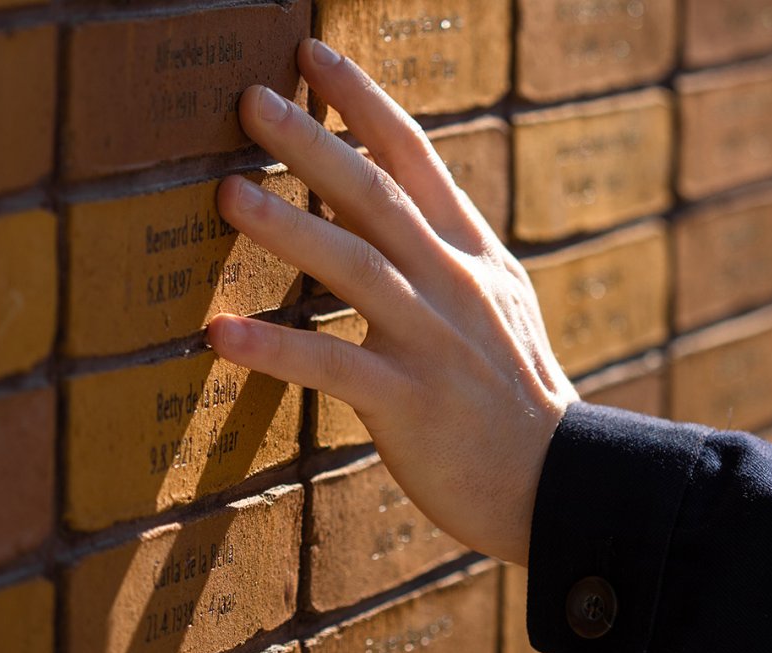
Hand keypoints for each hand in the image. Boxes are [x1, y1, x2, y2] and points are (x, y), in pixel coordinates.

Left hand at [207, 38, 578, 564]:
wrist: (553, 477)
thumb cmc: (511, 387)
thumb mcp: (496, 296)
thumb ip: (446, 245)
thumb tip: (393, 197)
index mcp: (469, 250)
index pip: (415, 156)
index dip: (362, 103)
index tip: (312, 56)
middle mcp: (451, 280)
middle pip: (376, 196)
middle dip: (312, 143)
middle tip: (251, 100)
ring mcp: (431, 337)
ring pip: (353, 266)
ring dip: (287, 227)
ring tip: (226, 193)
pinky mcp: (408, 399)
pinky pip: (330, 365)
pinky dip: (273, 348)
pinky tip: (218, 334)